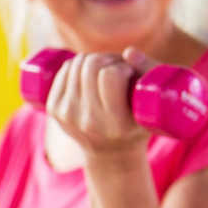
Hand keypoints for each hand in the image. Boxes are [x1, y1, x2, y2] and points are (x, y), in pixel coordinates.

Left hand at [45, 48, 159, 156]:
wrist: (110, 155)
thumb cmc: (138, 126)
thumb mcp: (153, 107)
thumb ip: (150, 75)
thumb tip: (128, 51)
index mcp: (115, 124)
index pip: (109, 75)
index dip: (122, 67)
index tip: (129, 74)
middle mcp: (88, 121)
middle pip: (91, 65)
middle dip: (108, 58)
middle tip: (118, 68)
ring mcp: (67, 115)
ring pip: (77, 63)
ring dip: (94, 59)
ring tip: (106, 70)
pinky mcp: (54, 108)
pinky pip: (65, 69)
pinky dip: (79, 64)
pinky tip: (90, 74)